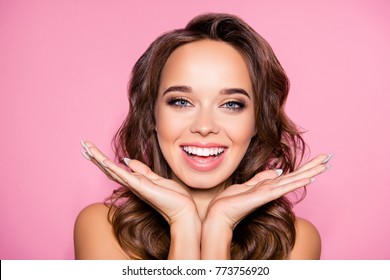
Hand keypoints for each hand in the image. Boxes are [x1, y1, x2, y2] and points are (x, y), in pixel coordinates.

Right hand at [80, 140, 198, 225]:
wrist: (183, 211)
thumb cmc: (173, 198)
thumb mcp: (156, 179)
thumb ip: (142, 170)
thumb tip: (128, 160)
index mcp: (135, 181)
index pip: (114, 169)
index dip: (102, 159)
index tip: (91, 148)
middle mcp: (132, 184)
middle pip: (108, 169)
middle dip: (95, 156)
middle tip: (82, 144)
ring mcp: (135, 186)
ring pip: (112, 171)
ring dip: (98, 159)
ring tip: (86, 148)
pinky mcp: (142, 187)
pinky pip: (124, 177)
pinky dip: (113, 168)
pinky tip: (103, 161)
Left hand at [204, 154, 331, 229]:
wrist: (219, 214)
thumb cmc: (231, 201)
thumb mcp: (247, 184)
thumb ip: (262, 178)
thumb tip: (277, 171)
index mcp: (269, 186)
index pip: (290, 175)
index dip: (304, 167)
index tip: (317, 159)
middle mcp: (272, 190)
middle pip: (296, 176)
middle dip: (312, 167)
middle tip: (328, 157)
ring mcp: (270, 193)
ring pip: (293, 180)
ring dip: (310, 172)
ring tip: (325, 164)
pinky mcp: (264, 196)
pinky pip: (283, 187)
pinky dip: (296, 182)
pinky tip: (309, 178)